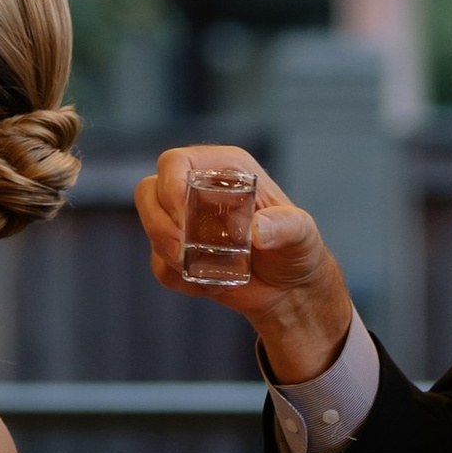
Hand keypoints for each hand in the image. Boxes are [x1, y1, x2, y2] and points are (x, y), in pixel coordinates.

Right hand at [135, 145, 352, 378]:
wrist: (290, 290)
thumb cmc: (298, 251)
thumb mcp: (302, 235)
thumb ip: (287, 227)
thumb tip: (258, 230)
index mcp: (224, 170)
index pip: (176, 162)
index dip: (169, 185)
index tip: (182, 218)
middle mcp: (197, 189)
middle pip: (149, 190)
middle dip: (159, 224)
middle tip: (183, 250)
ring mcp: (184, 220)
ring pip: (150, 225)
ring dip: (168, 252)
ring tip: (201, 269)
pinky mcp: (178, 251)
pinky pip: (157, 262)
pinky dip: (178, 277)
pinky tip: (208, 283)